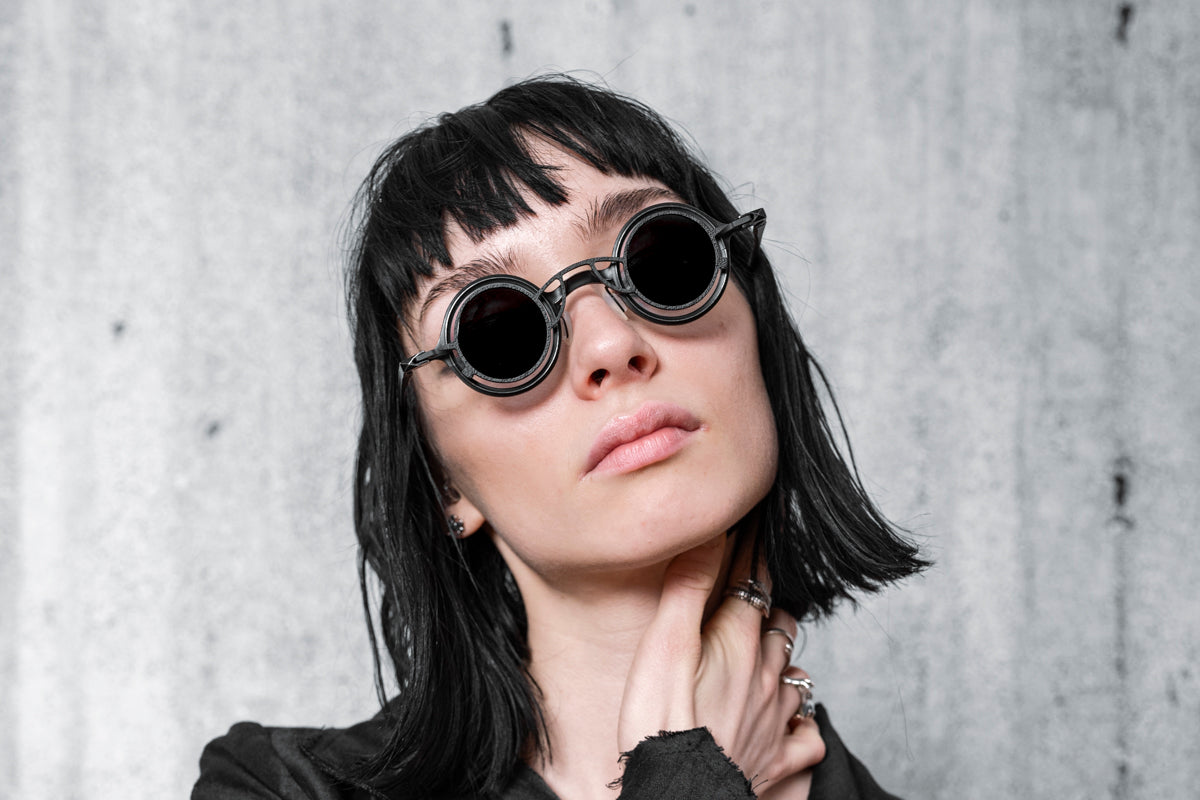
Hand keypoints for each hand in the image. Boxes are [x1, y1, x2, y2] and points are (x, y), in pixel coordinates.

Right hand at [618, 532, 825, 793]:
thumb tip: (711, 532)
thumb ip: (687, 588)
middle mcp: (768, 676)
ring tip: (769, 650)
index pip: (754, 583)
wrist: (676, 794)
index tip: (752, 526)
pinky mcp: (780, 760)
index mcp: (740, 642)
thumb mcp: (664, 644)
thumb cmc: (658, 723)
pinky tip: (791, 720)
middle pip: (781, 625)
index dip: (752, 553)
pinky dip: (803, 723)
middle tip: (754, 592)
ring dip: (784, 658)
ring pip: (796, 674)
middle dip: (769, 605)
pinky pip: (808, 735)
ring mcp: (778, 720)